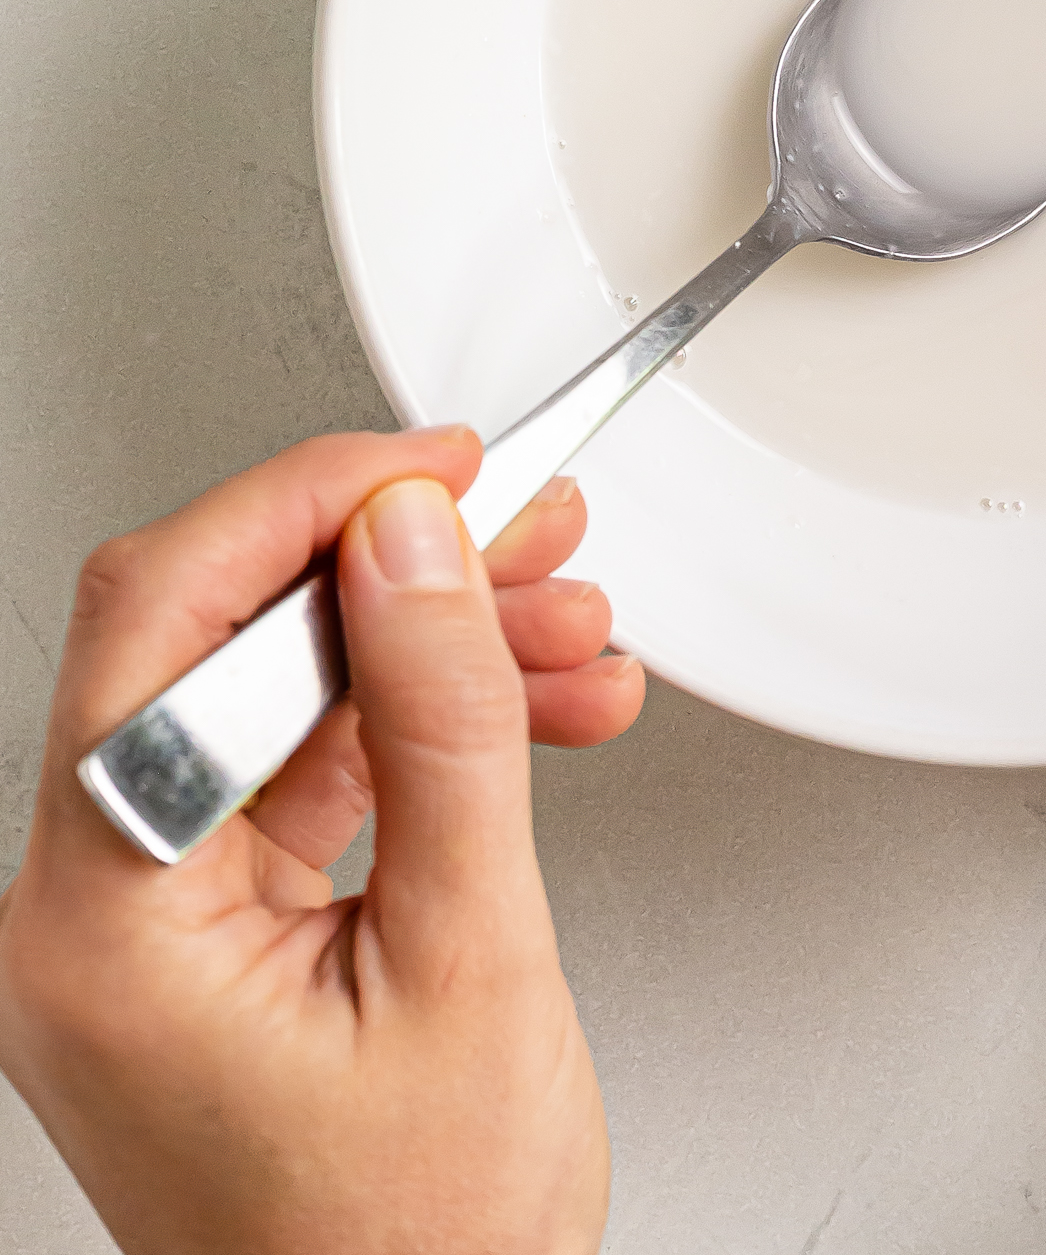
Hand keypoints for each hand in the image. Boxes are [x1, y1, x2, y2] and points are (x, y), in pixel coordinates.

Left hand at [0, 427, 646, 1254]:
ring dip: (441, 647)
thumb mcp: (470, 962)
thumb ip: (443, 727)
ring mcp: (152, 926)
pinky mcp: (217, 935)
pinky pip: (318, 774)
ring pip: (288, 696)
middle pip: (227, 642)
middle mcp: (93, 913)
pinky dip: (432, 730)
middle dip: (404, 574)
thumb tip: (412, 544)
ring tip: (568, 627)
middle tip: (526, 531)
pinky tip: (538, 708)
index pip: (165, 619)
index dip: (308, 506)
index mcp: (102, 921)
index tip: (431, 468)